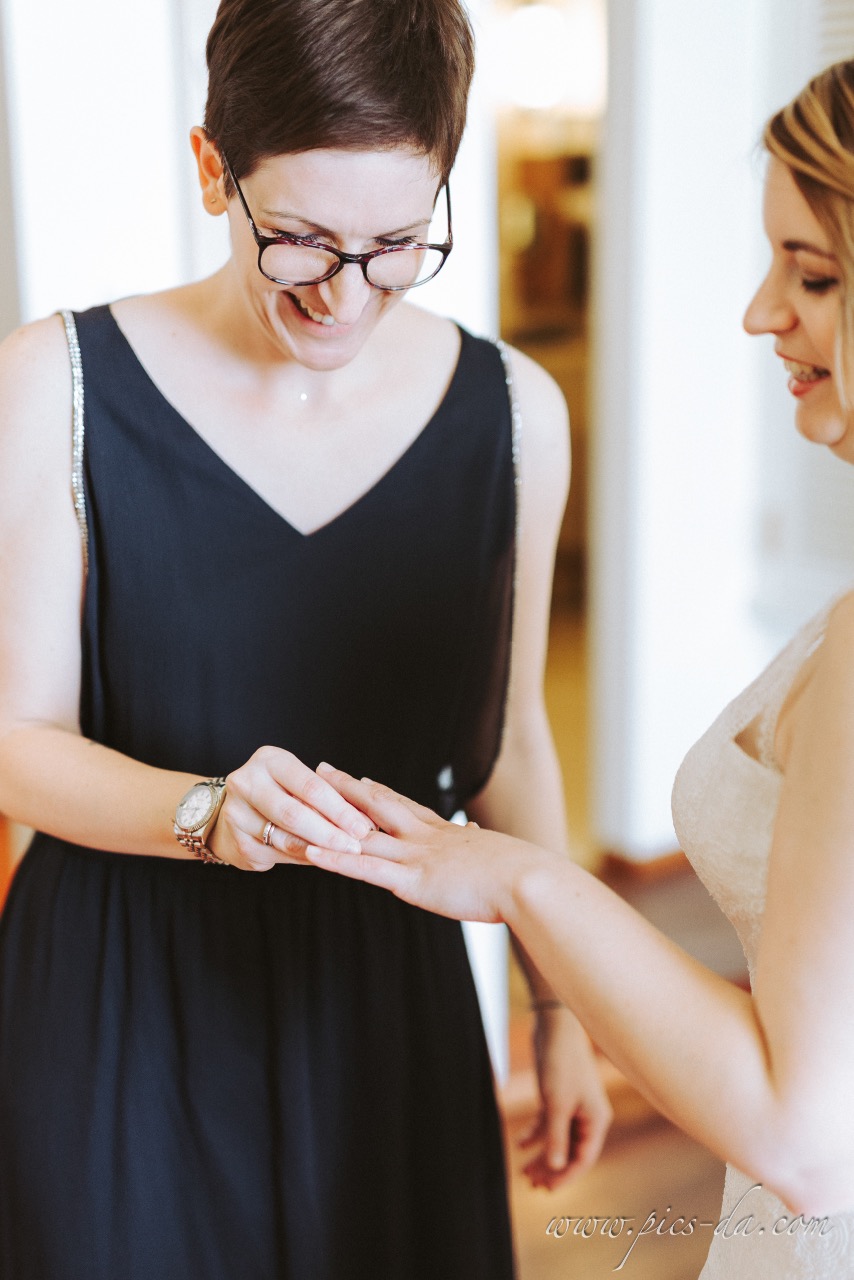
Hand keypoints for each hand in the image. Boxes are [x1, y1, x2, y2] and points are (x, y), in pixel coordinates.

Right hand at [208, 748, 374, 870]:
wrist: (234, 811)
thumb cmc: (280, 793)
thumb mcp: (300, 783)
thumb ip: (328, 797)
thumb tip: (365, 821)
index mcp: (269, 760)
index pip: (310, 786)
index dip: (339, 809)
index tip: (362, 827)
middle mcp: (246, 782)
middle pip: (294, 814)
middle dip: (329, 833)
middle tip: (355, 847)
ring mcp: (236, 813)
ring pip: (285, 839)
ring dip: (319, 850)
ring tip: (343, 856)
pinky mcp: (235, 842)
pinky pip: (277, 856)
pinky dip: (302, 859)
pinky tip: (319, 859)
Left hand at [304, 765, 548, 920]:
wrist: (529, 881)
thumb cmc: (522, 875)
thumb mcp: (497, 856)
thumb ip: (479, 848)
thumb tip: (477, 836)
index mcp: (446, 832)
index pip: (405, 806)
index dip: (379, 792)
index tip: (361, 779)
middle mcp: (425, 837)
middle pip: (378, 804)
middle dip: (347, 789)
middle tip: (323, 770)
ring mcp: (416, 856)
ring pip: (364, 830)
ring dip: (331, 817)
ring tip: (303, 802)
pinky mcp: (412, 880)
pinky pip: (365, 868)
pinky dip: (336, 860)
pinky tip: (310, 854)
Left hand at [519, 1007, 611, 1188]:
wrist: (555, 1027)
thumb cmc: (562, 1063)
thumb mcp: (557, 1103)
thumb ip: (556, 1136)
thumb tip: (556, 1167)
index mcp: (596, 1120)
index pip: (583, 1159)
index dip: (566, 1176)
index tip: (547, 1189)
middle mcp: (587, 1117)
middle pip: (570, 1152)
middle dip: (551, 1169)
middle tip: (532, 1185)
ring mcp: (572, 1107)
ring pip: (558, 1140)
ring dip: (542, 1155)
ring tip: (524, 1172)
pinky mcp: (558, 1098)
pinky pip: (548, 1124)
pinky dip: (535, 1134)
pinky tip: (520, 1144)